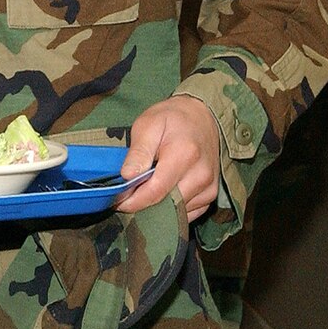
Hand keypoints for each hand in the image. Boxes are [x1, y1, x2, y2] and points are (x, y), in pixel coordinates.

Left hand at [115, 95, 221, 221]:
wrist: (202, 116)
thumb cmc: (173, 118)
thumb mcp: (148, 124)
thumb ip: (139, 151)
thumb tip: (127, 177)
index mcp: (184, 155)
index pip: (155, 192)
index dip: (133, 201)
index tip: (117, 200)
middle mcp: (200, 175)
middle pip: (166, 205)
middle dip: (143, 204)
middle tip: (127, 194)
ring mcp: (208, 187)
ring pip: (176, 212)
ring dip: (157, 206)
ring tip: (145, 189)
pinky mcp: (210, 195)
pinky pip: (187, 212)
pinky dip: (172, 208)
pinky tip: (163, 192)